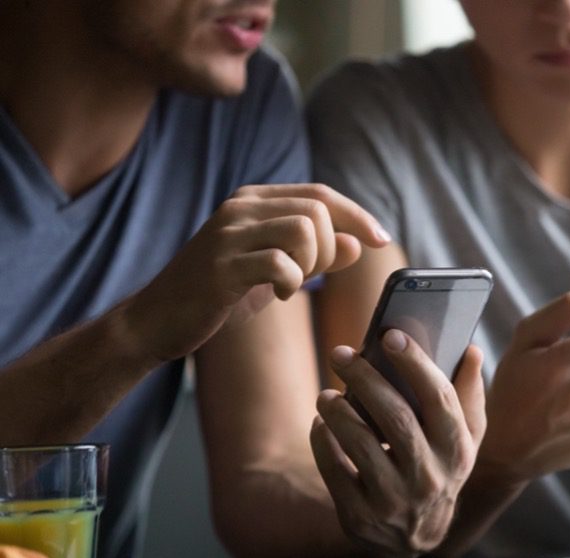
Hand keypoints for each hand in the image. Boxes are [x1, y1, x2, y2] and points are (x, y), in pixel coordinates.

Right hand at [123, 183, 389, 361]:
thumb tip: (357, 243)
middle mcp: (240, 207)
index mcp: (253, 201)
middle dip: (329, 249)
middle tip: (308, 276)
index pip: (320, 194)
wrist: (156, 321)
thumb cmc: (219, 296)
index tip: (381, 240)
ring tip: (290, 284)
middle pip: (318, 210)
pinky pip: (280, 262)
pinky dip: (291, 282)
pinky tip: (277, 296)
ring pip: (304, 228)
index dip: (357, 216)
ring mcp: (228, 233)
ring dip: (311, 263)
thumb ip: (315, 255)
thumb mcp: (273, 271)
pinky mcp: (221, 265)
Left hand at [310, 331, 484, 557]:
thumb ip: (468, 394)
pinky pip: (335, 471)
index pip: (439, 399)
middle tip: (341, 354)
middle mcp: (430, 476)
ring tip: (326, 394)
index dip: (415, 364)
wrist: (417, 538)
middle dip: (365, 379)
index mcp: (457, 449)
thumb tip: (470, 350)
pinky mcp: (361, 516)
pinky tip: (321, 423)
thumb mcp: (463, 438)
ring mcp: (395, 500)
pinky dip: (323, 442)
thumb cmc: (440, 468)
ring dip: (338, 412)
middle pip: (395, 417)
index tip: (390, 335)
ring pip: (361, 444)